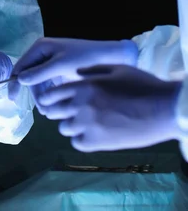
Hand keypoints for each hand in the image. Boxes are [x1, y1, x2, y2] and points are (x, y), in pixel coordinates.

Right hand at [8, 37, 137, 101]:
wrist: (111, 57)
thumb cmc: (85, 58)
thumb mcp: (61, 65)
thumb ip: (39, 73)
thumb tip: (20, 80)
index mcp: (41, 47)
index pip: (21, 66)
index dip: (14, 82)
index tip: (13, 99)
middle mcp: (43, 53)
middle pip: (29, 75)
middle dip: (33, 93)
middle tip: (42, 111)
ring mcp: (52, 61)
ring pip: (39, 82)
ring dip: (42, 96)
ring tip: (49, 112)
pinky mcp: (60, 69)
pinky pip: (48, 83)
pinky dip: (50, 94)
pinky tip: (54, 105)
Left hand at [37, 64, 181, 151]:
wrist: (163, 109)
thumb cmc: (142, 85)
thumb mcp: (115, 69)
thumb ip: (91, 71)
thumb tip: (75, 74)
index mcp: (83, 85)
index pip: (52, 94)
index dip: (49, 98)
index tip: (51, 101)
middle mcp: (80, 104)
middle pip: (54, 112)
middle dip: (59, 111)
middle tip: (67, 112)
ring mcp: (88, 125)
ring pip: (64, 128)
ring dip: (71, 125)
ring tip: (83, 124)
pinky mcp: (98, 142)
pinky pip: (77, 143)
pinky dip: (81, 139)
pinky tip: (91, 135)